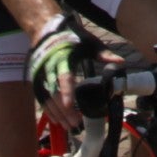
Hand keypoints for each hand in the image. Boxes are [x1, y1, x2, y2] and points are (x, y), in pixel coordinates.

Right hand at [27, 14, 101, 128]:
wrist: (45, 29)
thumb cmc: (70, 36)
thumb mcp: (88, 42)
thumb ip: (103, 53)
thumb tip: (121, 61)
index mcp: (62, 58)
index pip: (64, 77)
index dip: (67, 92)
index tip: (70, 106)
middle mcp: (48, 67)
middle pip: (54, 92)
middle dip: (64, 110)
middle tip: (76, 124)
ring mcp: (40, 74)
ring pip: (46, 98)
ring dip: (57, 113)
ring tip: (69, 127)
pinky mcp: (36, 79)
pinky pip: (40, 98)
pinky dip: (48, 110)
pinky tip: (57, 121)